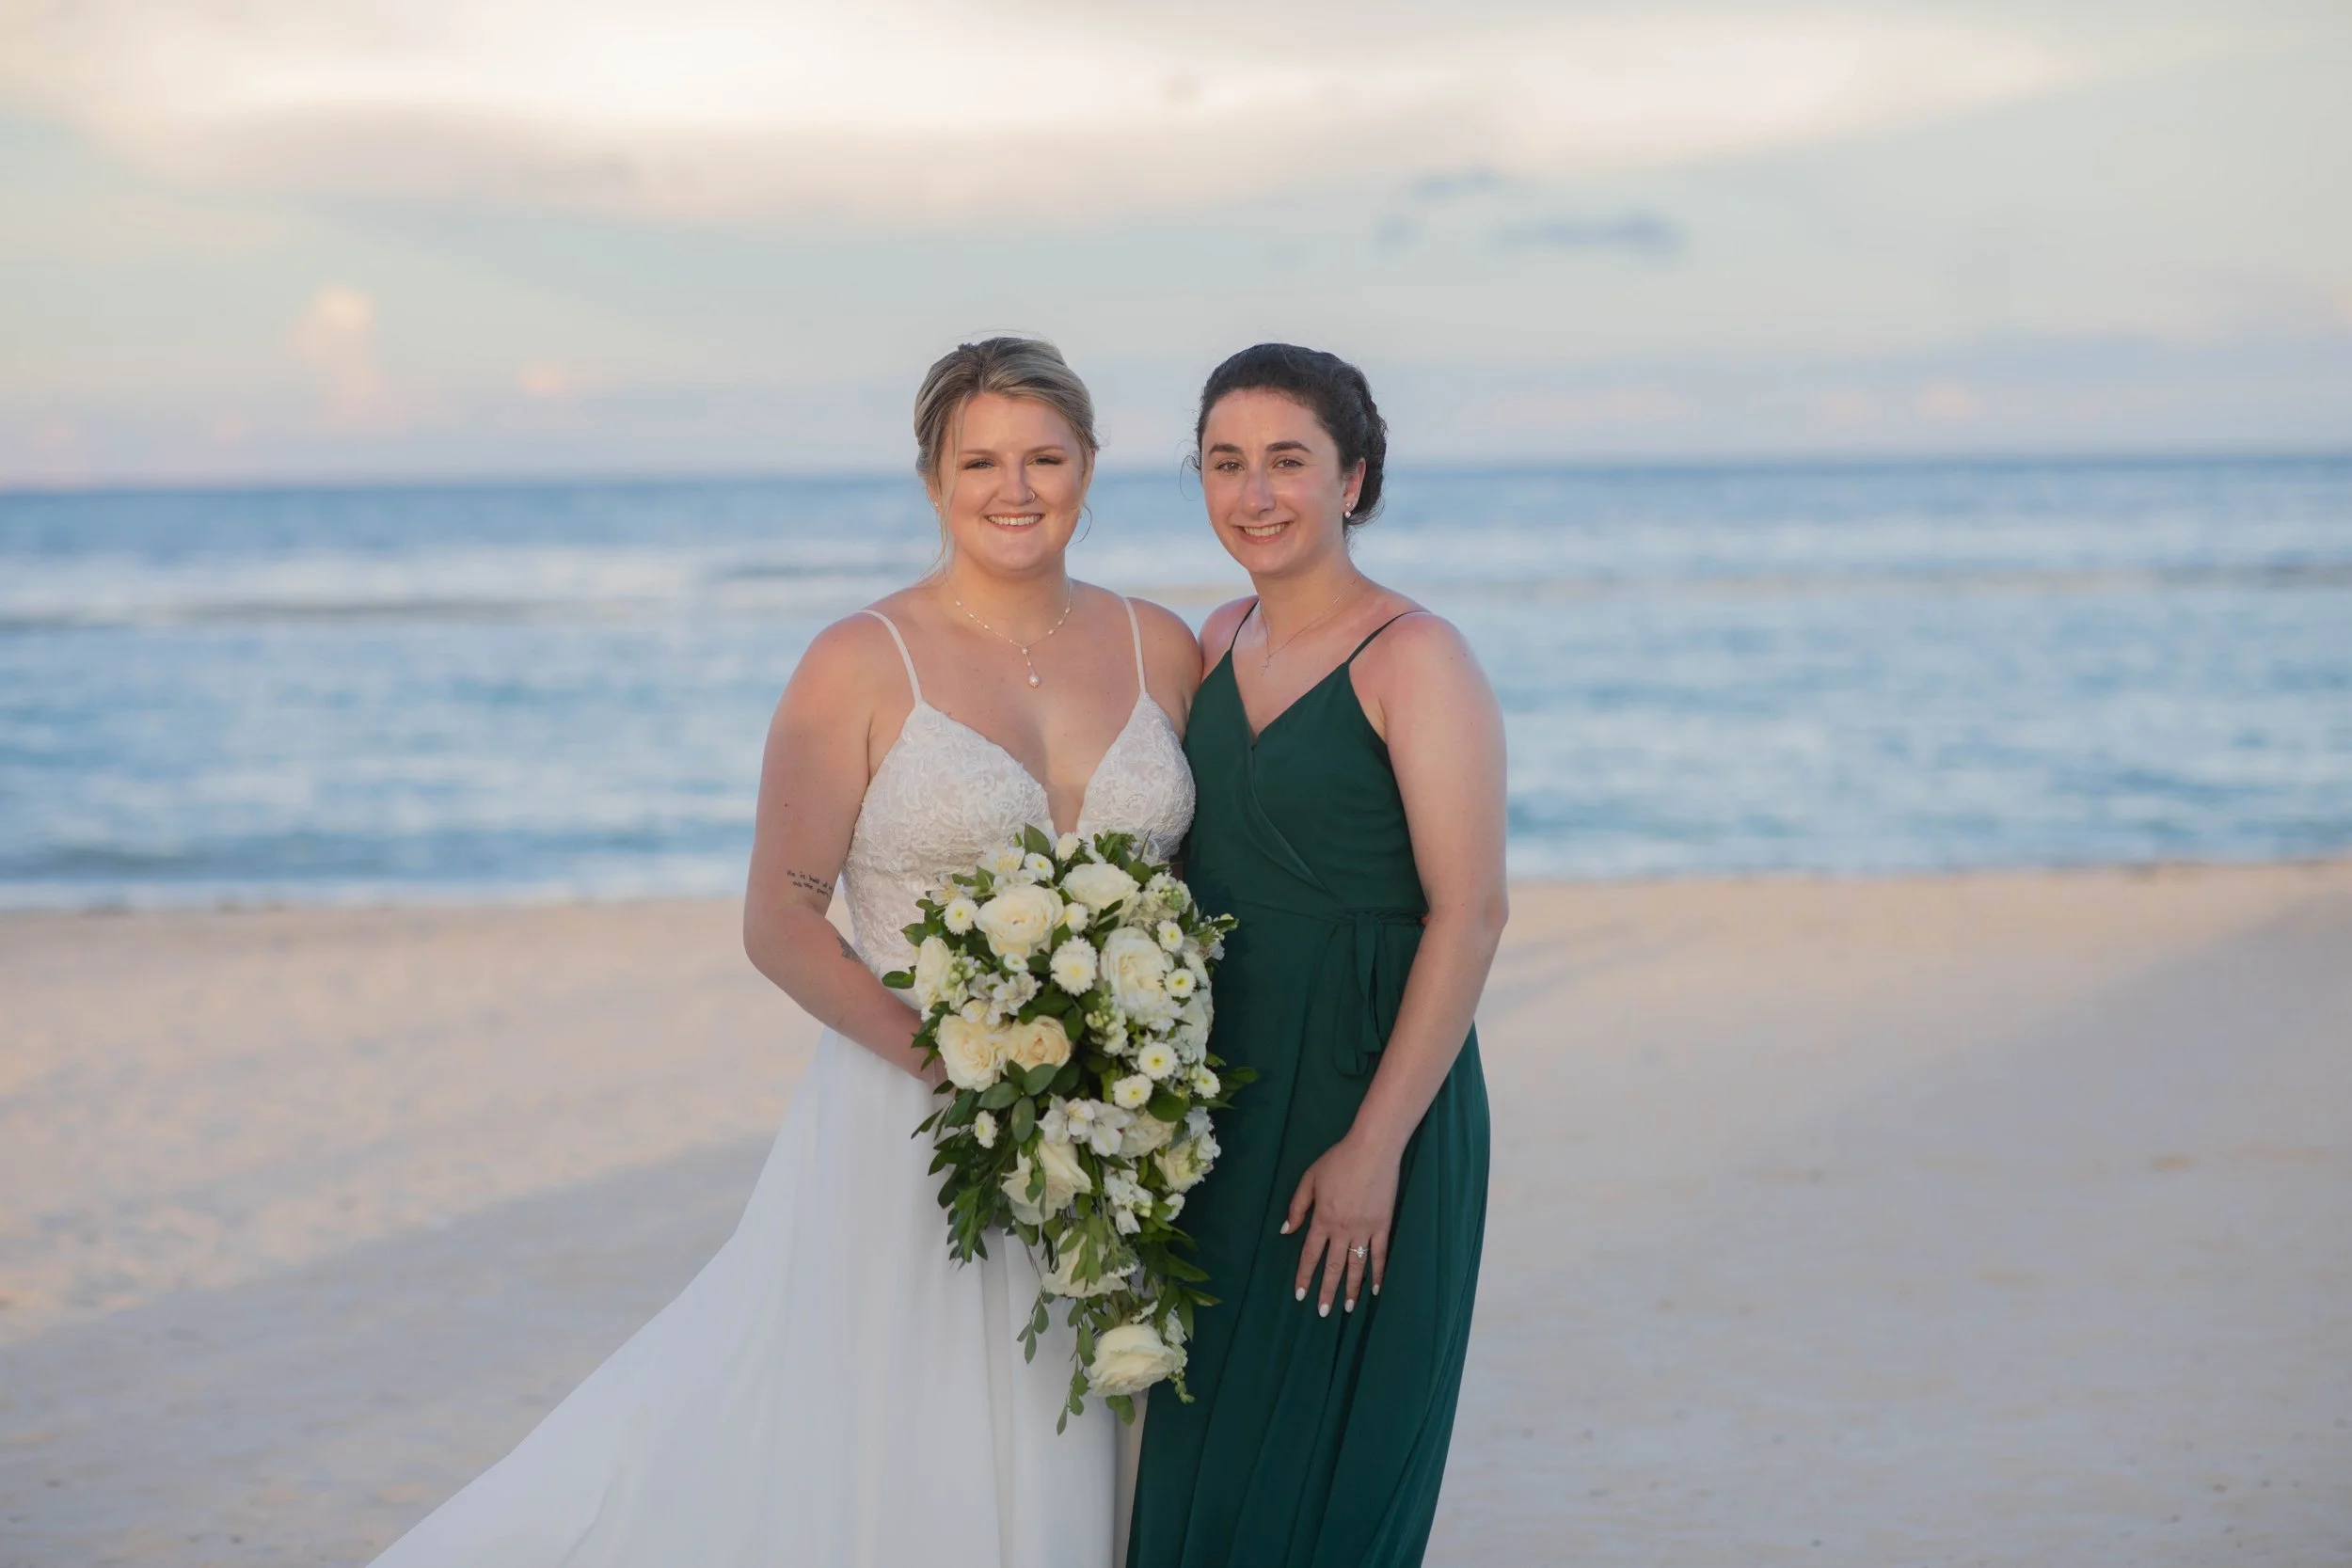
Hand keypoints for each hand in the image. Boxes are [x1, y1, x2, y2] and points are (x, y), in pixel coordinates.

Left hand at [1282, 1132, 1400, 1316]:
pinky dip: (1378, 1273)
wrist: (1372, 1150)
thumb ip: (1297, 1206)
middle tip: (1323, 1313)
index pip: (1310, 1254)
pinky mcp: (1383, 1226)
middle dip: (1327, 1291)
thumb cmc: (1338, 1160)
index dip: (1305, 1276)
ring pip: (1356, 1266)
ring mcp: (1364, 1230)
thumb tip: (1287, 1231)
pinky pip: (1380, 1255)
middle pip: (1332, 1267)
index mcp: (1322, 1219)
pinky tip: (1375, 1289)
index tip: (1301, 1295)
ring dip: (1352, 1289)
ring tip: (1349, 1308)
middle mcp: (1342, 1229)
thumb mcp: (1309, 1179)